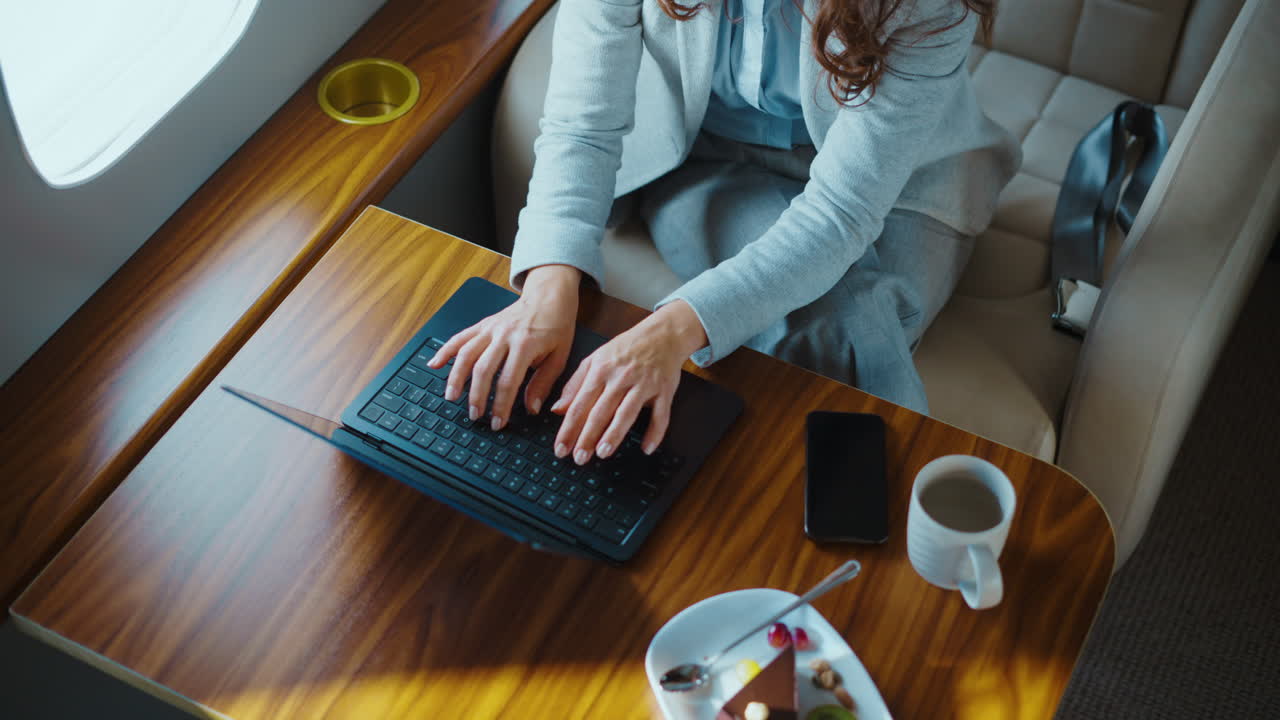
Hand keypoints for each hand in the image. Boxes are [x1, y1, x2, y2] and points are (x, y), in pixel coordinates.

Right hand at [427, 265, 579, 428]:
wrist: (549, 295)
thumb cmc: (556, 326)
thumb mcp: (559, 357)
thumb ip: (544, 383)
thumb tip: (531, 408)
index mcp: (526, 344)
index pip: (508, 381)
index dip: (501, 405)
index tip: (498, 422)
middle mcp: (504, 335)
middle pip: (483, 369)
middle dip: (476, 396)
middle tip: (475, 416)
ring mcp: (490, 328)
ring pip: (466, 353)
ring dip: (456, 377)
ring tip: (451, 397)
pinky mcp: (483, 324)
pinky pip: (460, 337)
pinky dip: (445, 350)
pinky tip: (434, 364)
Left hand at [552, 300, 707, 463]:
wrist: (663, 334)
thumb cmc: (627, 348)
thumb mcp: (596, 359)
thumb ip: (575, 385)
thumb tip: (557, 409)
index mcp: (601, 370)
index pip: (580, 404)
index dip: (569, 428)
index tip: (561, 448)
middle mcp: (621, 377)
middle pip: (601, 411)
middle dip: (588, 436)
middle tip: (579, 458)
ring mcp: (644, 384)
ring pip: (627, 413)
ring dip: (614, 434)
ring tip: (603, 453)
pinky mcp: (664, 390)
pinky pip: (661, 415)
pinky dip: (655, 432)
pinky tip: (646, 448)